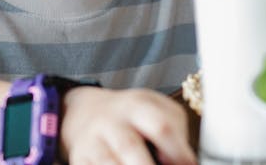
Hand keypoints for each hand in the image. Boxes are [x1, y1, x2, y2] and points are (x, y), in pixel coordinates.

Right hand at [60, 86, 196, 164]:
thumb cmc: (132, 116)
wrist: (85, 112)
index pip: (161, 126)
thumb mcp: (156, 109)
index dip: (178, 151)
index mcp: (137, 105)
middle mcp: (112, 122)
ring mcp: (92, 142)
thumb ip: (175, 132)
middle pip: (130, 147)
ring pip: (108, 163)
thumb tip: (186, 161)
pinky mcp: (79, 159)